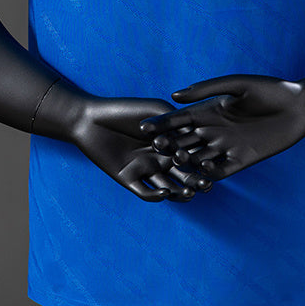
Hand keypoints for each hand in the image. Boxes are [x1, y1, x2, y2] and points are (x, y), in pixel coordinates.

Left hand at [43, 81, 212, 201]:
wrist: (90, 118)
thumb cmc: (124, 109)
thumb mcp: (155, 111)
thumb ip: (175, 122)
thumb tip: (198, 135)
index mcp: (169, 143)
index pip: (190, 156)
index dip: (203, 162)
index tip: (214, 166)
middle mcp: (159, 159)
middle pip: (182, 175)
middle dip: (196, 181)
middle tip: (207, 185)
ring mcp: (145, 170)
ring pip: (167, 188)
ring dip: (179, 193)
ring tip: (188, 193)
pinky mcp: (129, 179)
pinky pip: (145, 192)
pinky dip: (156, 196)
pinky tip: (164, 193)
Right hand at [137, 73, 304, 180]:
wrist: (300, 107)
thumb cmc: (270, 89)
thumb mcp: (237, 85)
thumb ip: (206, 90)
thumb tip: (175, 95)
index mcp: (210, 110)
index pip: (179, 119)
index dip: (162, 123)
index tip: (142, 127)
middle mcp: (214, 130)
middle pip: (185, 140)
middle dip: (169, 144)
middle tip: (152, 149)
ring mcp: (226, 147)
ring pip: (198, 158)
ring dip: (187, 162)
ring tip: (175, 163)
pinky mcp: (241, 161)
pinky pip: (219, 171)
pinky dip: (208, 174)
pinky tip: (200, 175)